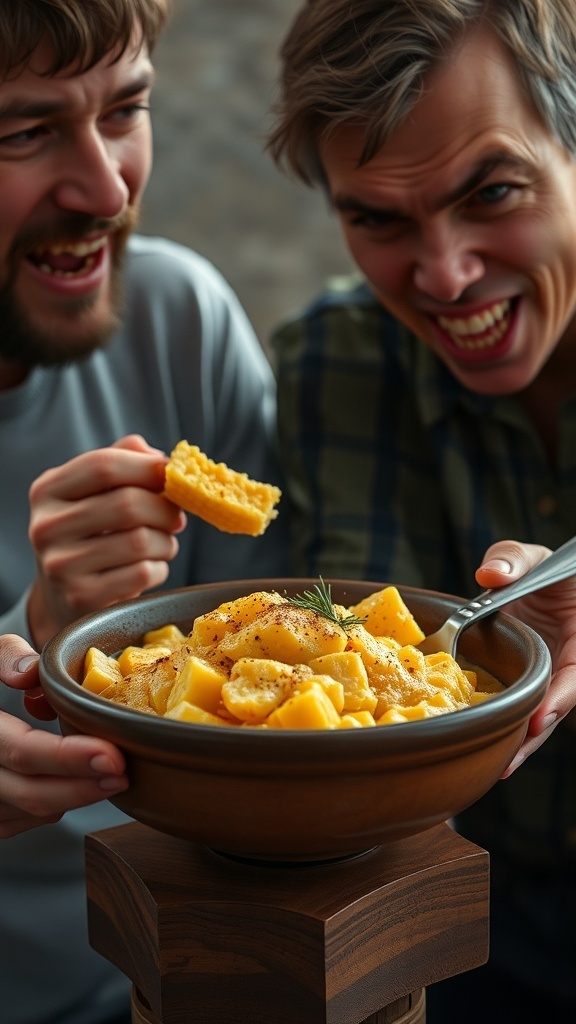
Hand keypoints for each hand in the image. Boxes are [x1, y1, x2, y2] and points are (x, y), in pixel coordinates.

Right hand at [0, 634, 127, 837]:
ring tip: (113, 776)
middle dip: (84, 787)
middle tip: (123, 773)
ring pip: (34, 812)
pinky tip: (81, 782)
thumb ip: (8, 657)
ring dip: (77, 797)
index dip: (68, 757)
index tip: (111, 755)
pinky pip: (29, 818)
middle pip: (32, 792)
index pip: (21, 751)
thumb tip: (29, 674)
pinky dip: (61, 802)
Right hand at [27, 434, 186, 647]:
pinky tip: (150, 568)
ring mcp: (60, 565)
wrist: (62, 597)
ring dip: (166, 542)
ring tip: (163, 544)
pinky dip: (159, 569)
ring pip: (140, 541)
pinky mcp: (81, 597)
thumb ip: (123, 461)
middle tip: (177, 517)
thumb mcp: (92, 493)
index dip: (146, 467)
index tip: (171, 474)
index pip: (103, 466)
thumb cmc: (88, 534)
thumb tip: (159, 458)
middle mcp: (46, 527)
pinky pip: (141, 573)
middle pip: (127, 504)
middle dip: (165, 509)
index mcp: (47, 491)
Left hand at [475, 540, 575, 774]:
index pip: (575, 674)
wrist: (543, 579)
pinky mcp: (525, 681)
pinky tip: (485, 746)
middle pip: (556, 705)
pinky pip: (517, 704)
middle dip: (535, 736)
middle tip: (510, 761)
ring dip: (521, 741)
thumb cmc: (547, 570)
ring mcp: (546, 675)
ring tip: (499, 767)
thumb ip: (514, 560)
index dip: (560, 698)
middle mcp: (566, 663)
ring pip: (537, 713)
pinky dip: (505, 722)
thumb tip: (489, 574)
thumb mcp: (535, 558)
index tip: (541, 720)